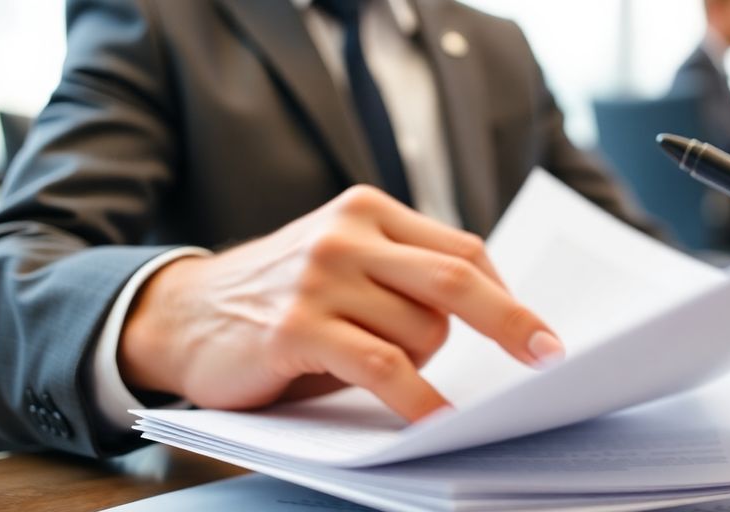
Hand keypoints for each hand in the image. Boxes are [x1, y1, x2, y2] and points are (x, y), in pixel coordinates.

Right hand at [118, 186, 563, 420]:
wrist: (181, 314)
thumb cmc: (278, 299)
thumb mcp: (342, 267)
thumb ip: (403, 277)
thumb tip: (494, 320)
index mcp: (367, 212)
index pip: (462, 249)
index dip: (505, 294)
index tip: (537, 331)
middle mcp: (347, 234)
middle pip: (458, 278)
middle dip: (512, 322)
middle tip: (548, 356)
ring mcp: (321, 276)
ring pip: (420, 331)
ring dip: (423, 366)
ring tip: (382, 369)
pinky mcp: (297, 325)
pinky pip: (384, 367)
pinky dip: (419, 401)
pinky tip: (437, 423)